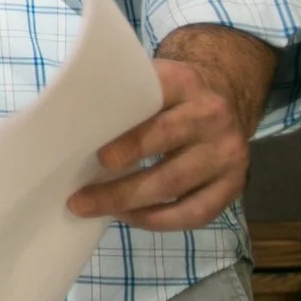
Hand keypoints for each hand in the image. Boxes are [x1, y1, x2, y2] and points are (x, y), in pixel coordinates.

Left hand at [70, 25, 274, 231]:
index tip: (100, 157)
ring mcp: (227, 152)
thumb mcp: (148, 80)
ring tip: (97, 209)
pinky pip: (197, 212)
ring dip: (132, 204)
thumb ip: (119, 96)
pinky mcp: (235, 183)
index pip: (155, 106)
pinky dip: (161, 220)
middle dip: (120, 179)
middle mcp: (212, 116)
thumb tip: (65, 128)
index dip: (131, 136)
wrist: (224, 94)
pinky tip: (131, 217)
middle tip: (80, 198)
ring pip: (176, 184)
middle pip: (164, 150)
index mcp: (184, 83)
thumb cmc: (168, 94)